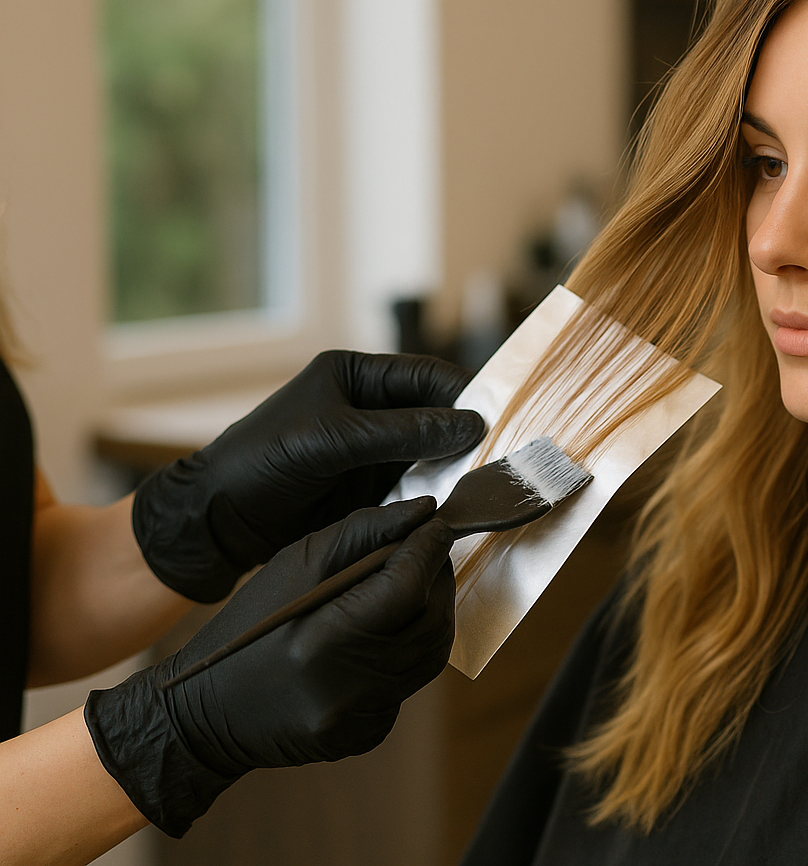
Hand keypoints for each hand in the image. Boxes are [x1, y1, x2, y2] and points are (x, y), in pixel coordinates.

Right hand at [84, 498, 455, 837]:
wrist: (206, 712)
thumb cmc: (248, 628)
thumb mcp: (294, 563)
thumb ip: (363, 532)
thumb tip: (424, 512)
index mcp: (321, 641)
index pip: (407, 588)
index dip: (429, 550)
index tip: (437, 526)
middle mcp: (347, 688)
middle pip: (429, 622)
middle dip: (437, 578)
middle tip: (428, 551)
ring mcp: (360, 719)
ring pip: (430, 654)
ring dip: (431, 613)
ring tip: (414, 586)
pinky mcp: (368, 734)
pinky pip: (409, 683)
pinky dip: (408, 651)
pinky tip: (385, 633)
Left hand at [133, 350, 483, 601]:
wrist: (215, 523)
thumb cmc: (260, 464)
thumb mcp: (333, 440)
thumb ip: (403, 431)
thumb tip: (472, 425)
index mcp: (353, 376)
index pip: (425, 375)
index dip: (463, 393)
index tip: (497, 417)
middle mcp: (366, 409)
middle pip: (434, 413)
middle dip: (464, 433)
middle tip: (500, 454)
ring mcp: (370, 451)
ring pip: (430, 452)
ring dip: (453, 467)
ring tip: (483, 482)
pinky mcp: (370, 489)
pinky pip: (415, 485)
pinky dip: (436, 494)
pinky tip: (454, 505)